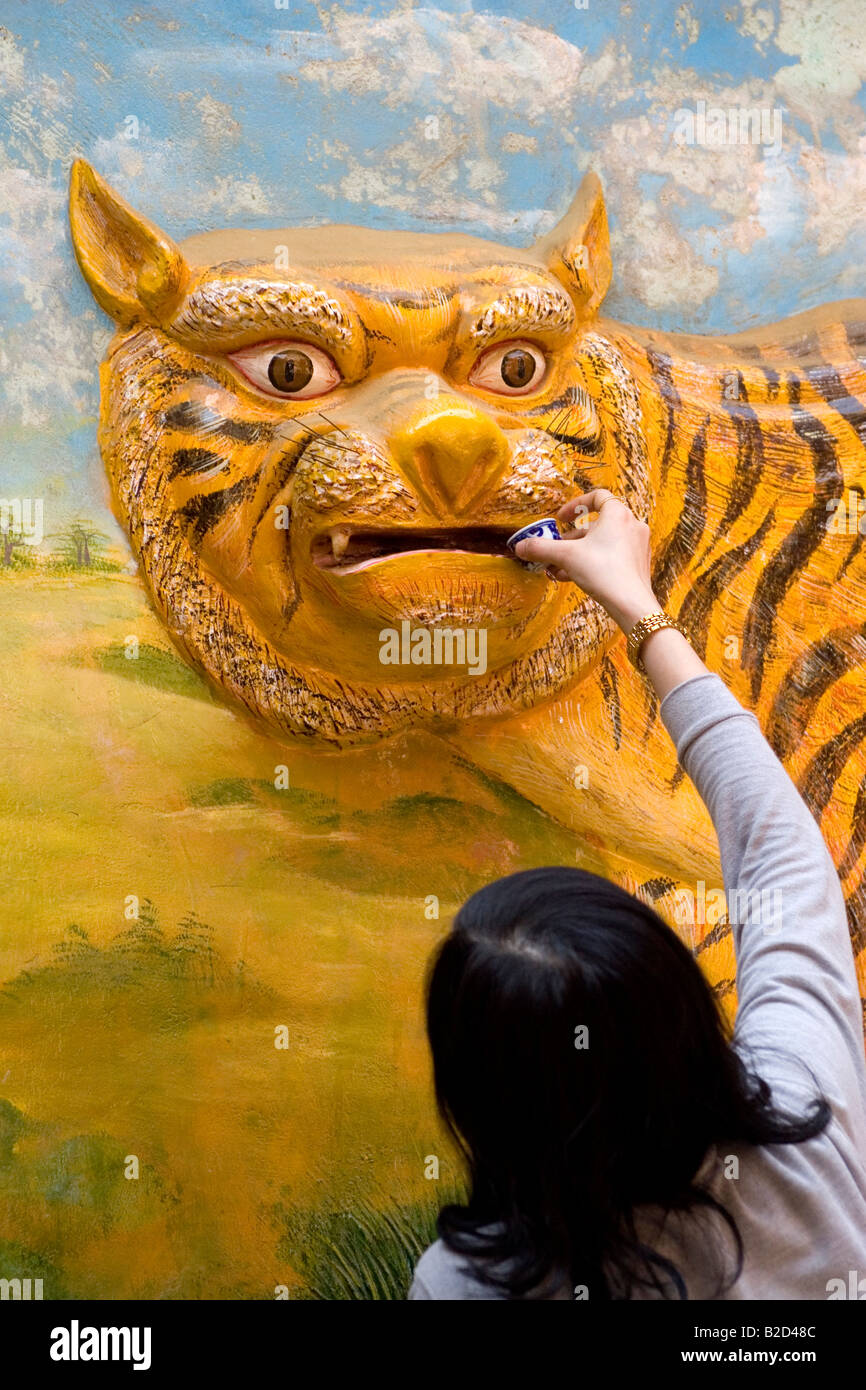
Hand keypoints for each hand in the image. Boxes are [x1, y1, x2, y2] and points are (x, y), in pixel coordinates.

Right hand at [513, 489, 662, 632]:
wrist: (631, 604)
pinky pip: (612, 555)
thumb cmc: (604, 572)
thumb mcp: (566, 556)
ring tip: (560, 567)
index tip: (561, 519)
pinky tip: (575, 577)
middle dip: (572, 538)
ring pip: (603, 542)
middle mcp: (631, 525)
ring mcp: (637, 545)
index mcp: (618, 514)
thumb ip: (541, 549)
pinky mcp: (638, 563)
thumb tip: (520, 547)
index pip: (597, 496)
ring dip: (580, 552)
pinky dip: (594, 561)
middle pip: (597, 524)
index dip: (575, 504)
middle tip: (556, 549)